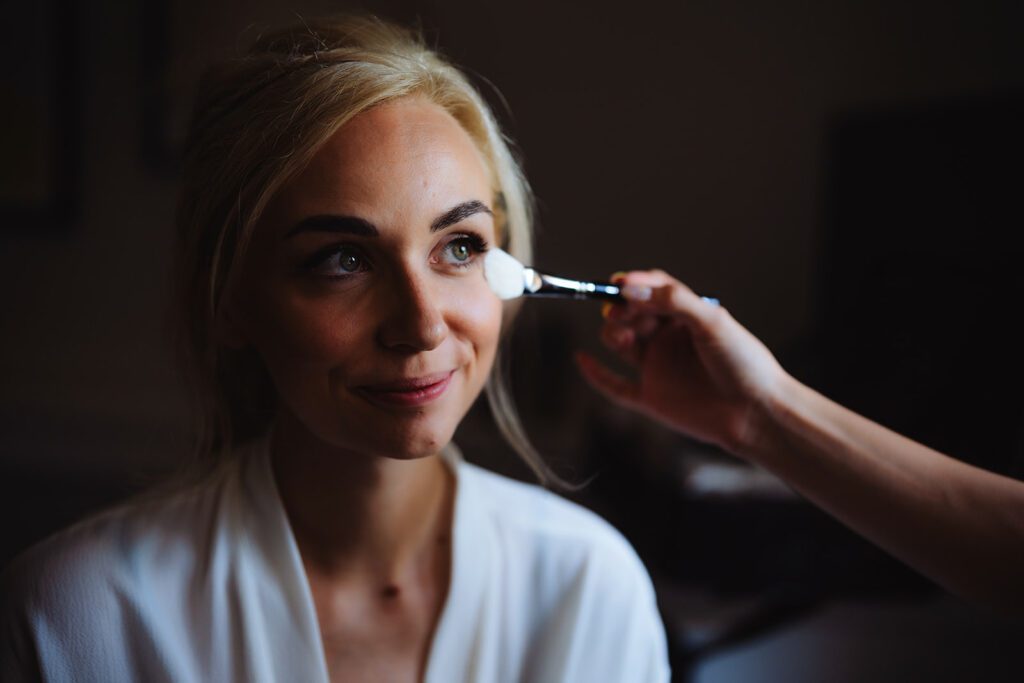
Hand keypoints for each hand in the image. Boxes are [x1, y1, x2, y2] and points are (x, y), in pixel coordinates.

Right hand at [576, 270, 788, 452]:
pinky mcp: (650, 397)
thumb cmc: (743, 364)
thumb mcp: (711, 321)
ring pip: (620, 343)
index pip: (651, 291)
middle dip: (620, 309)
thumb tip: (633, 286)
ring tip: (622, 338)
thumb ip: (672, 300)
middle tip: (619, 312)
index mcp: (685, 317)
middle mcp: (669, 339)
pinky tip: (581, 358)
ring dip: (613, 334)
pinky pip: (614, 384)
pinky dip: (596, 373)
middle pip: (630, 314)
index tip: (618, 283)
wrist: (755, 413)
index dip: (633, 285)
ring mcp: (658, 368)